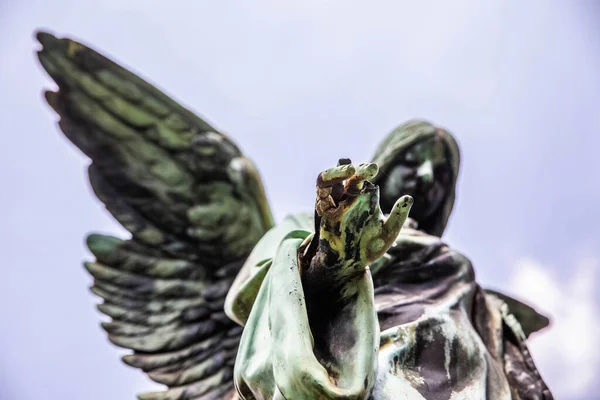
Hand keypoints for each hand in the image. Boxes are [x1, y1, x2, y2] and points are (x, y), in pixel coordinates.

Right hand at [302, 159, 412, 284]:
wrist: (351, 266)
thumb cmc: (370, 247)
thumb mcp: (389, 231)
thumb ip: (398, 215)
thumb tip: (409, 197)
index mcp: (363, 199)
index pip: (362, 179)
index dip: (366, 170)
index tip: (374, 169)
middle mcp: (348, 199)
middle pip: (347, 176)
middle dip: (357, 170)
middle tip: (370, 169)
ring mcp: (335, 206)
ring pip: (327, 181)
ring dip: (335, 172)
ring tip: (349, 170)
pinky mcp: (325, 216)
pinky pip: (321, 198)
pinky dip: (324, 192)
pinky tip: (335, 188)